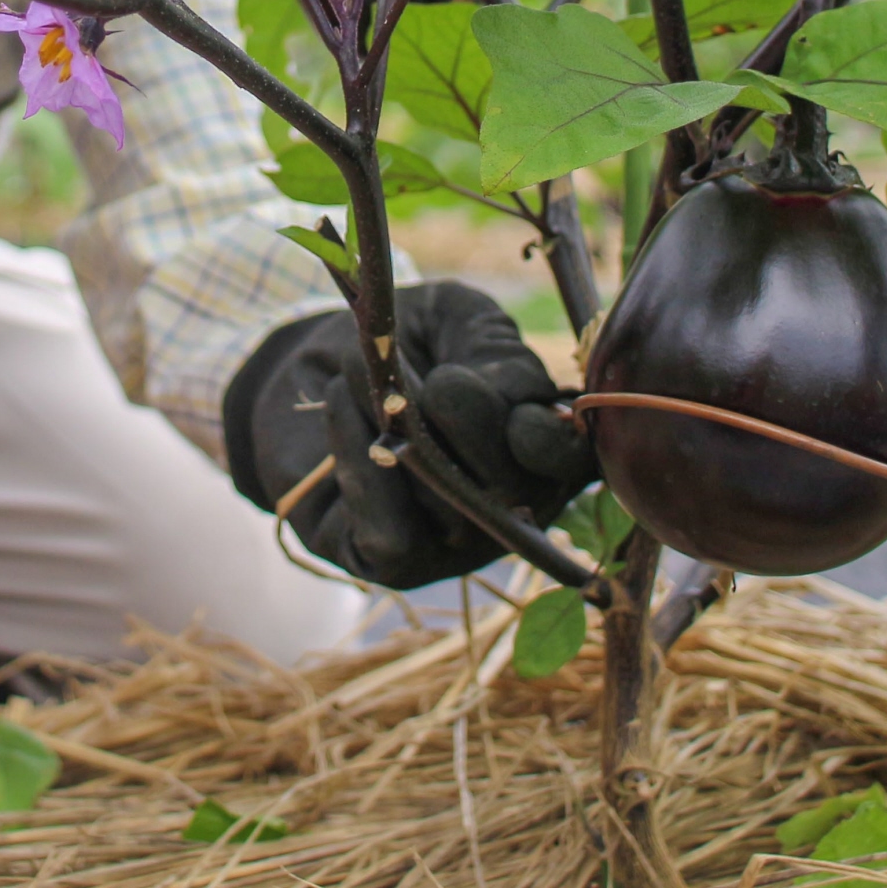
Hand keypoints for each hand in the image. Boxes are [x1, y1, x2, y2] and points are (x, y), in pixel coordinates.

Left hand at [222, 282, 593, 588]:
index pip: (571, 462)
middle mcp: (515, 509)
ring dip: (389, 419)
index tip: (481, 385)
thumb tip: (515, 404)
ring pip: (443, 499)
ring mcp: (459, 547)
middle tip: (402, 366)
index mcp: (546, 447)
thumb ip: (494, 348)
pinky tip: (343, 419)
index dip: (541, 435)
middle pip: (509, 485)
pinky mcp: (397, 566)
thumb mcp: (456, 320)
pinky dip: (359, 462)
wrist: (315, 363)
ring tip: (357, 377)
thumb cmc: (403, 343)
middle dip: (453, 409)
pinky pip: (391, 534)